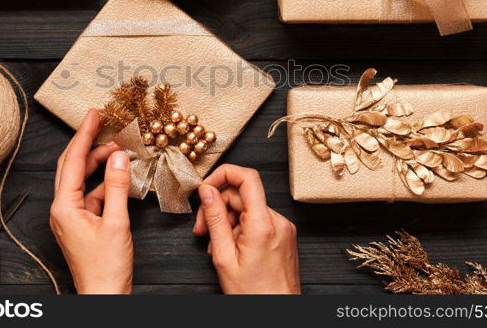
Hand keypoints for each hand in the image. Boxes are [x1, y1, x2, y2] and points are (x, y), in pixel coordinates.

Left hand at [50, 109, 133, 293]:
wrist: (103, 297)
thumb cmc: (106, 268)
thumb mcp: (117, 223)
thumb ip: (118, 187)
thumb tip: (119, 157)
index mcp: (64, 208)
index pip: (72, 161)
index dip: (84, 135)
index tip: (94, 115)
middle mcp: (62, 210)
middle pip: (72, 166)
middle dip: (88, 144)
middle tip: (103, 123)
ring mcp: (70, 217)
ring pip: (82, 179)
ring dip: (99, 163)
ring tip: (119, 150)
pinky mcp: (81, 224)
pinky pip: (90, 194)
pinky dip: (105, 182)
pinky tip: (120, 177)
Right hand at [193, 165, 299, 293]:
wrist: (277, 313)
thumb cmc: (253, 294)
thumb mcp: (224, 257)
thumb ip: (215, 220)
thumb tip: (207, 191)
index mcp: (263, 225)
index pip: (247, 178)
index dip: (224, 174)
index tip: (206, 186)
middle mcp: (278, 221)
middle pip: (242, 196)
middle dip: (218, 208)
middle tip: (202, 229)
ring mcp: (284, 228)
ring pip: (248, 209)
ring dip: (228, 222)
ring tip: (217, 247)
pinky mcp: (284, 234)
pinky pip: (258, 220)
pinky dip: (241, 229)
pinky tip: (232, 248)